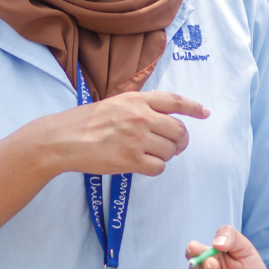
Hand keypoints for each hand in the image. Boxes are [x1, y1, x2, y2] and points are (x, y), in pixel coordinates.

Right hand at [43, 90, 209, 176]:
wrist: (63, 138)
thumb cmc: (86, 121)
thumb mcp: (115, 103)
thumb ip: (139, 106)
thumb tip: (163, 117)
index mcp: (137, 100)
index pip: (175, 101)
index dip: (193, 107)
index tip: (205, 113)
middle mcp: (141, 117)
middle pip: (178, 131)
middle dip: (180, 141)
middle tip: (173, 146)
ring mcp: (137, 139)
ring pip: (170, 151)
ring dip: (165, 155)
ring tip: (149, 154)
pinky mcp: (130, 160)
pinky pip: (158, 167)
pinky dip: (155, 168)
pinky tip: (143, 164)